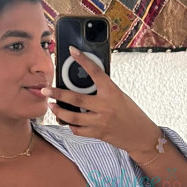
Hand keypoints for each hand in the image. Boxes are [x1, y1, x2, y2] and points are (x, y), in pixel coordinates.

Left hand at [42, 46, 162, 161]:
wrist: (141, 136)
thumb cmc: (132, 113)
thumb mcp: (120, 96)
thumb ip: (104, 91)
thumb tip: (85, 83)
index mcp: (113, 92)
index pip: (96, 72)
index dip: (84, 60)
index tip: (73, 51)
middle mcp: (105, 107)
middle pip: (76, 98)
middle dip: (57, 94)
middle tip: (45, 90)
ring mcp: (101, 122)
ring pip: (72, 117)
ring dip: (59, 111)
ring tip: (51, 106)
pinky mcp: (98, 134)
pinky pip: (78, 130)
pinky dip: (71, 125)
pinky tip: (68, 121)